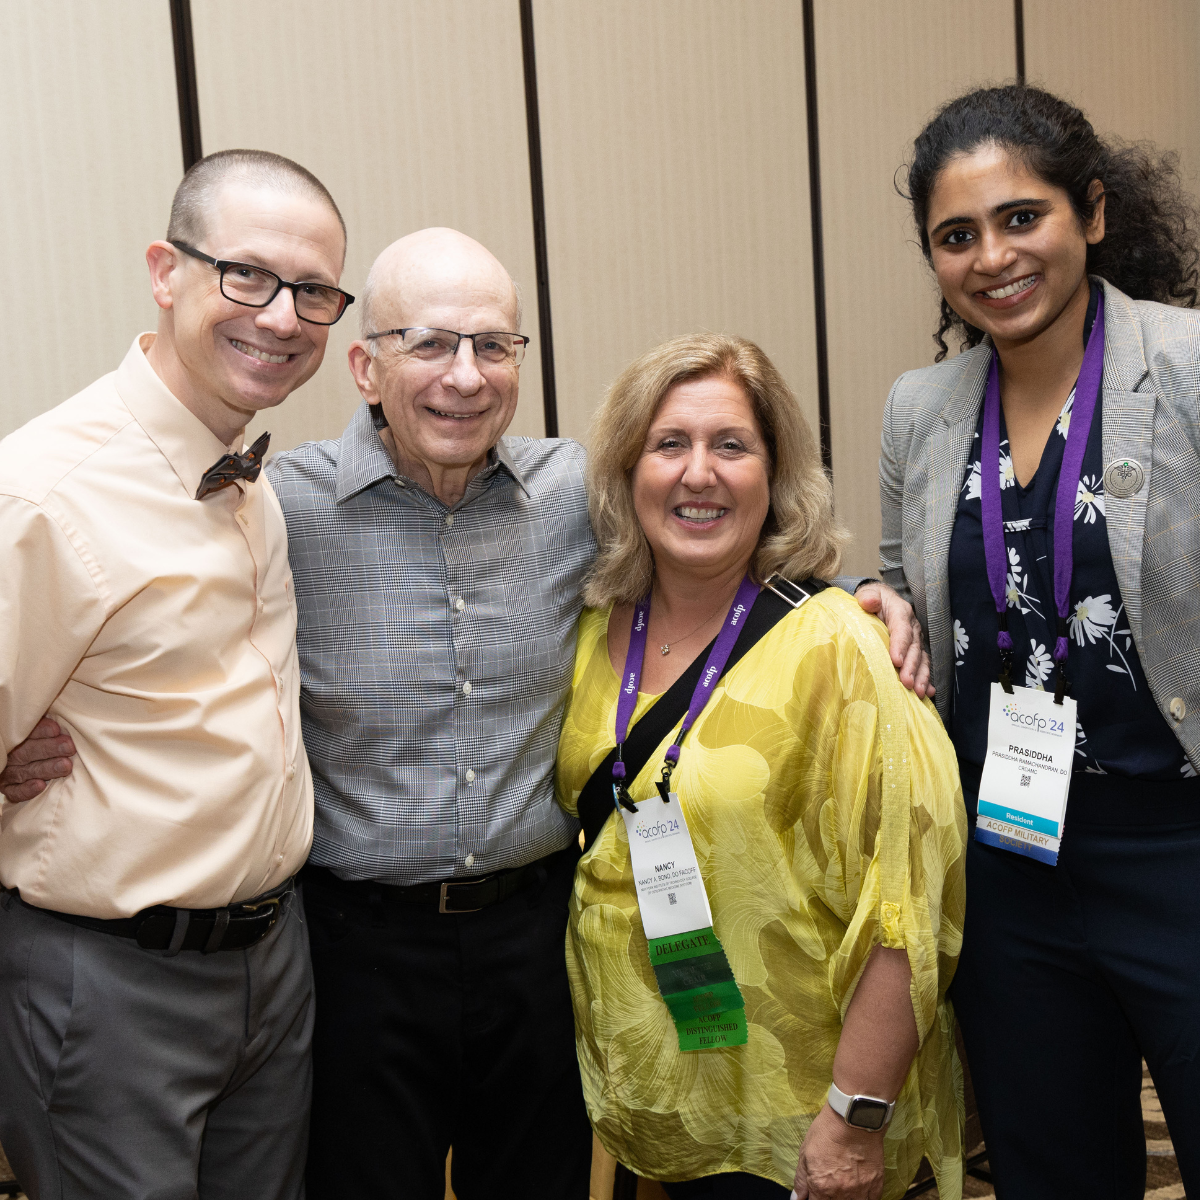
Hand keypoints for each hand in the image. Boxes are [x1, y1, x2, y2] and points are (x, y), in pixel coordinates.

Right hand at [0, 717, 75, 801]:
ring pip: (25, 771)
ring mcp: (8, 773)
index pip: (26, 732)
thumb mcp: (43, 733)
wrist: (32, 762)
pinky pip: (16, 792)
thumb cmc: (44, 743)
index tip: (56, 729)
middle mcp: (10, 755)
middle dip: (49, 749)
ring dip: (46, 769)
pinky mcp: (8, 789)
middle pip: (27, 752)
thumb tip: (63, 724)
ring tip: (66, 765)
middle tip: (69, 747)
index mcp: (16, 737)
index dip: (40, 730)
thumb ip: (50, 728)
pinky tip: (41, 785)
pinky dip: (27, 790)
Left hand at [791, 1104, 884, 1199]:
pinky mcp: (876, 1185)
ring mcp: (860, 1191)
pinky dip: (864, 1199)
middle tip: (829, 1187)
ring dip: (846, 1199)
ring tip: (844, 1188)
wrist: (853, 1118)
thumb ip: (801, 1180)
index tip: (816, 1194)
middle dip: (829, 1198)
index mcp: (821, 1186)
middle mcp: (840, 1193)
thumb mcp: (805, 1152)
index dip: (814, 1199)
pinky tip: (858, 1191)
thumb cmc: (828, 1131)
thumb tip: (797, 1198)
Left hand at [855, 583, 933, 697]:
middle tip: (907, 682)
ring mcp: (916, 640)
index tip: (896, 661)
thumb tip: (869, 601)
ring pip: (922, 659)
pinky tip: (928, 692)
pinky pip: (923, 665)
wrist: (880, 600)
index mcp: (900, 612)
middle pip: (914, 648)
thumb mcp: (867, 594)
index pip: (901, 629)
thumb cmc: (871, 599)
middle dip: (911, 667)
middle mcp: (912, 626)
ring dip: (921, 676)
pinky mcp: (915, 650)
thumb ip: (868, 597)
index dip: (900, 645)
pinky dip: (926, 679)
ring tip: (918, 692)